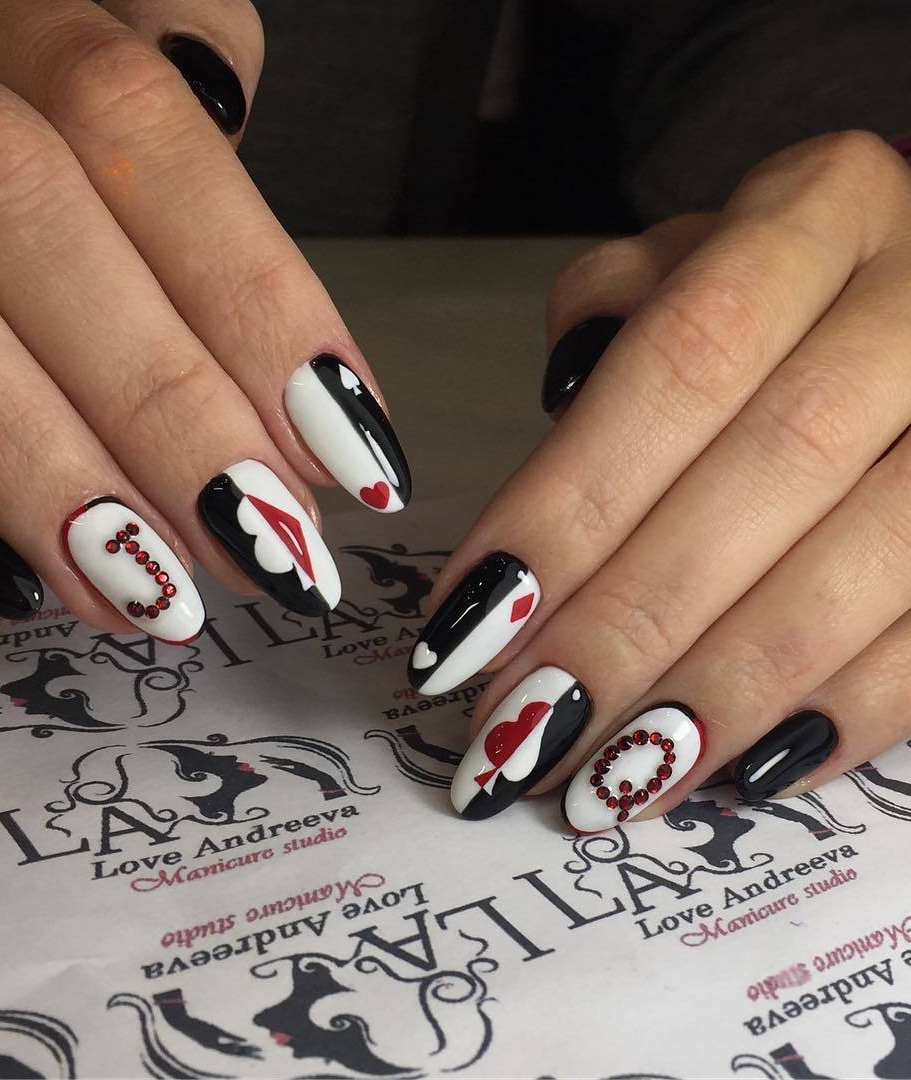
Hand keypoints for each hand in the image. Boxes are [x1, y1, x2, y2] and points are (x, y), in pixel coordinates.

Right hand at [0, 0, 409, 641]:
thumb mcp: (81, 70)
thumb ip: (180, 159)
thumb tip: (303, 351)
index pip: (131, 116)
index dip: (251, 294)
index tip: (348, 454)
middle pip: (13, 192)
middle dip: (159, 398)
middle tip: (264, 547)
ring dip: (31, 456)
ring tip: (153, 594)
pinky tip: (3, 583)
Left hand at [408, 131, 910, 828]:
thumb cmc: (778, 292)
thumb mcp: (688, 263)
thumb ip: (595, 352)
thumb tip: (547, 486)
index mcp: (822, 213)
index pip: (678, 364)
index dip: (569, 503)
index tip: (469, 619)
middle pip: (764, 475)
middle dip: (627, 622)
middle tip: (522, 730)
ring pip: (861, 570)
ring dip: (721, 691)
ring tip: (611, 781)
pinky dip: (843, 717)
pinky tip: (741, 773)